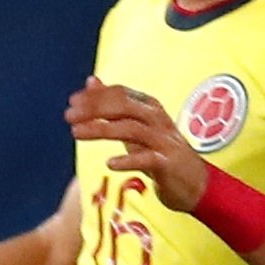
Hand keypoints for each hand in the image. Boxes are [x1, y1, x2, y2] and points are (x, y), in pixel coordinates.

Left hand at [68, 80, 204, 210]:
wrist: (195, 182)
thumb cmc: (160, 152)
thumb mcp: (135, 125)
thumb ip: (113, 105)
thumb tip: (91, 81)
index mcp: (149, 107)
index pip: (120, 94)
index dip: (95, 96)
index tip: (72, 102)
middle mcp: (157, 119)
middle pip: (124, 106)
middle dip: (95, 108)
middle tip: (69, 116)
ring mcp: (163, 141)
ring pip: (131, 129)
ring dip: (102, 130)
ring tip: (77, 133)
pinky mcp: (168, 163)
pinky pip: (147, 159)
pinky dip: (128, 160)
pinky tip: (108, 163)